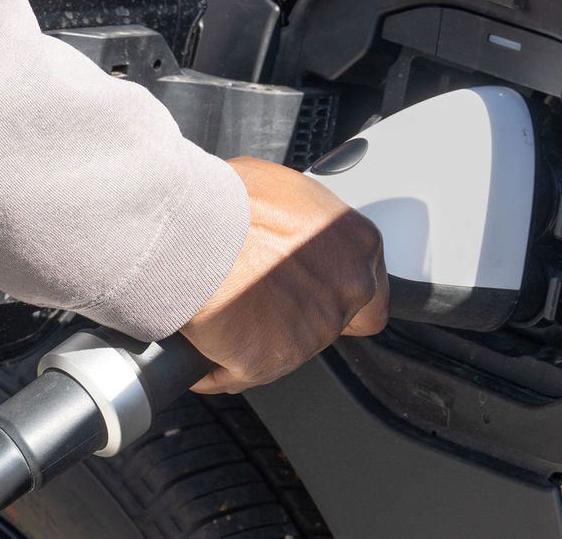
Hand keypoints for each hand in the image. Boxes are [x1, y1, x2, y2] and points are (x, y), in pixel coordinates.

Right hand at [180, 157, 387, 393]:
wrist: (188, 229)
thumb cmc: (228, 200)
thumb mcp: (285, 189)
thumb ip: (305, 224)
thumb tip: (288, 233)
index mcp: (358, 243)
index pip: (372, 296)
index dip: (338, 298)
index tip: (316, 296)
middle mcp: (348, 288)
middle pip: (331, 324)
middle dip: (297, 317)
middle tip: (259, 296)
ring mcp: (314, 329)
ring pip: (287, 351)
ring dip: (258, 338)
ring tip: (223, 306)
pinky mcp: (272, 360)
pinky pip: (240, 373)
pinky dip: (219, 364)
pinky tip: (203, 337)